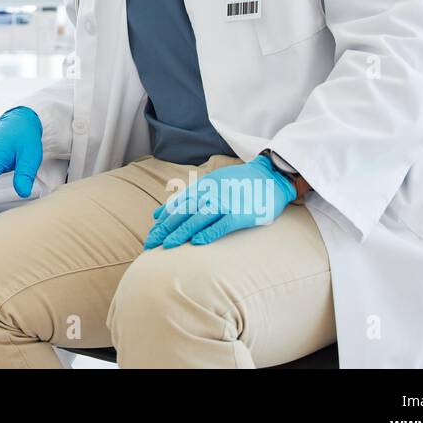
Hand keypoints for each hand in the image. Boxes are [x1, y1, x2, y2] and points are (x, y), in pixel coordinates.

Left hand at [143, 155, 295, 249]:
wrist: (272, 176)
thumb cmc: (239, 183)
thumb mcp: (210, 183)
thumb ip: (185, 198)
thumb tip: (158, 214)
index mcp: (203, 186)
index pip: (178, 205)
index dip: (164, 221)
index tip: (151, 234)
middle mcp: (212, 193)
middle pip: (184, 213)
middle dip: (166, 229)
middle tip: (151, 244)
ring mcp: (227, 203)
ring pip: (199, 218)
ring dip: (182, 232)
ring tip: (167, 246)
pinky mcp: (241, 213)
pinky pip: (223, 224)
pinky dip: (210, 233)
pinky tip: (197, 242)